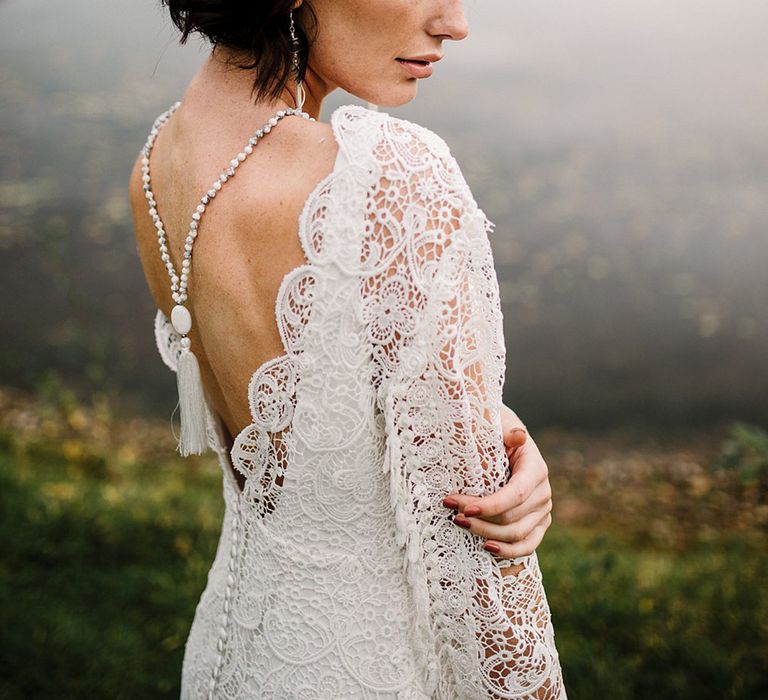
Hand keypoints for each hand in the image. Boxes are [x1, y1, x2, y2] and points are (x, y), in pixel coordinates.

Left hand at [442, 404, 553, 559]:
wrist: (501, 441)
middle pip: (512, 517)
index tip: (464, 508)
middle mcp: (543, 492)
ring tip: (458, 523)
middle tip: (451, 511)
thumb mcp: (499, 425)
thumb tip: (518, 436)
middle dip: (479, 518)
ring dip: (486, 533)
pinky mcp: (537, 525)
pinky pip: (527, 546)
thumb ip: (505, 431)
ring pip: (516, 534)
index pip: (517, 493)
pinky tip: (485, 547)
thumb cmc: (494, 432)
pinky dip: (508, 551)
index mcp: (536, 467)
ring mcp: (542, 511)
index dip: (492, 505)